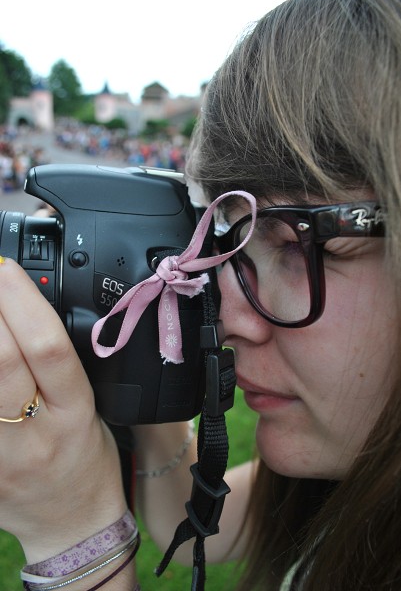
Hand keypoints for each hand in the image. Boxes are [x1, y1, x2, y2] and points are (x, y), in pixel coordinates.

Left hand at [0, 258, 126, 562]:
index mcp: (76, 413)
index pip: (48, 349)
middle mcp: (35, 434)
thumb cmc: (87, 460)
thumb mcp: (93, 407)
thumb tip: (22, 314)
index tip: (6, 268)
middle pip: (1, 363)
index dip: (22, 302)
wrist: (70, 522)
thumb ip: (59, 365)